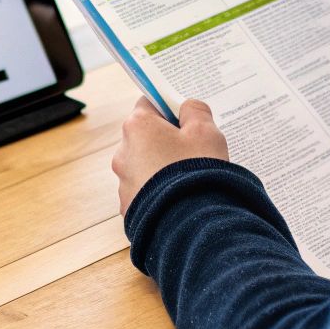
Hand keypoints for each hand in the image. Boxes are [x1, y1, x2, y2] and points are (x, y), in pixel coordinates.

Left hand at [112, 97, 227, 214]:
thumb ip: (196, 111)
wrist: (190, 224)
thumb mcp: (206, 132)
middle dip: (167, 140)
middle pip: (146, 136)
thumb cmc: (197, 172)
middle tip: (193, 150)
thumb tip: (188, 107)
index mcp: (138, 127)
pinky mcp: (129, 206)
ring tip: (188, 178)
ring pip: (144, 165)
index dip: (169, 108)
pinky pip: (145, 190)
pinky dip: (159, 190)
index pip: (148, 104)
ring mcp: (123, 182)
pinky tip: (179, 196)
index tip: (186, 119)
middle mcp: (123, 152)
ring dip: (161, 167)